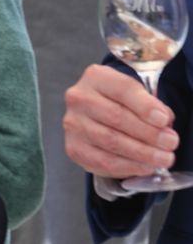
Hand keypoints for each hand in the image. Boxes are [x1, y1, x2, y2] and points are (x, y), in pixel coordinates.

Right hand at [64, 62, 178, 179]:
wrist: (97, 115)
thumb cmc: (121, 103)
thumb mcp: (137, 94)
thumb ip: (151, 105)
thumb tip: (163, 124)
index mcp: (96, 77)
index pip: (123, 89)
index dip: (145, 106)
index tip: (164, 120)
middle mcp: (79, 98)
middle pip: (116, 117)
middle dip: (148, 133)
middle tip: (170, 143)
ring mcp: (73, 124)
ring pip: (110, 141)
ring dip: (142, 152)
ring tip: (163, 158)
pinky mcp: (74, 147)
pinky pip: (103, 160)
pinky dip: (128, 166)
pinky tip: (146, 166)